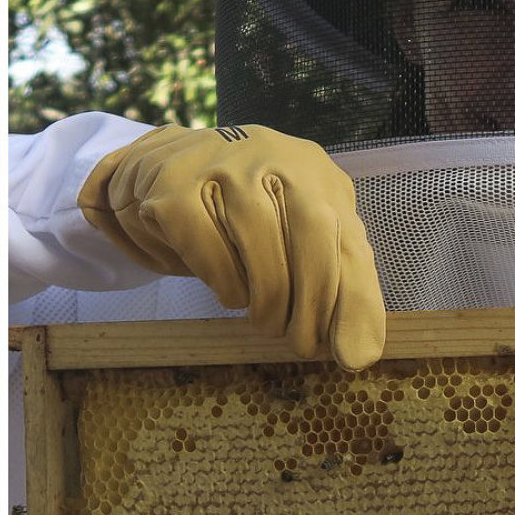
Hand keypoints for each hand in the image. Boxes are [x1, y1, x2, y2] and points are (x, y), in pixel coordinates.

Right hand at [78, 124, 385, 368]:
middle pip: (314, 230)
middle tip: (302, 345)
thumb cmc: (236, 214)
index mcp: (313, 172)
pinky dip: (224, 283)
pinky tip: (230, 293)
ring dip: (267, 298)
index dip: (357, 300)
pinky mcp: (175, 188)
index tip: (355, 357)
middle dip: (313, 301)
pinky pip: (208, 246)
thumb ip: (330, 275)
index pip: (350, 238)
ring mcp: (222, 166)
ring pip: (260, 237)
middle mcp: (275, 157)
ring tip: (266, 321)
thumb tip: (358, 350)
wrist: (155, 169)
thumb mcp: (292, 232)